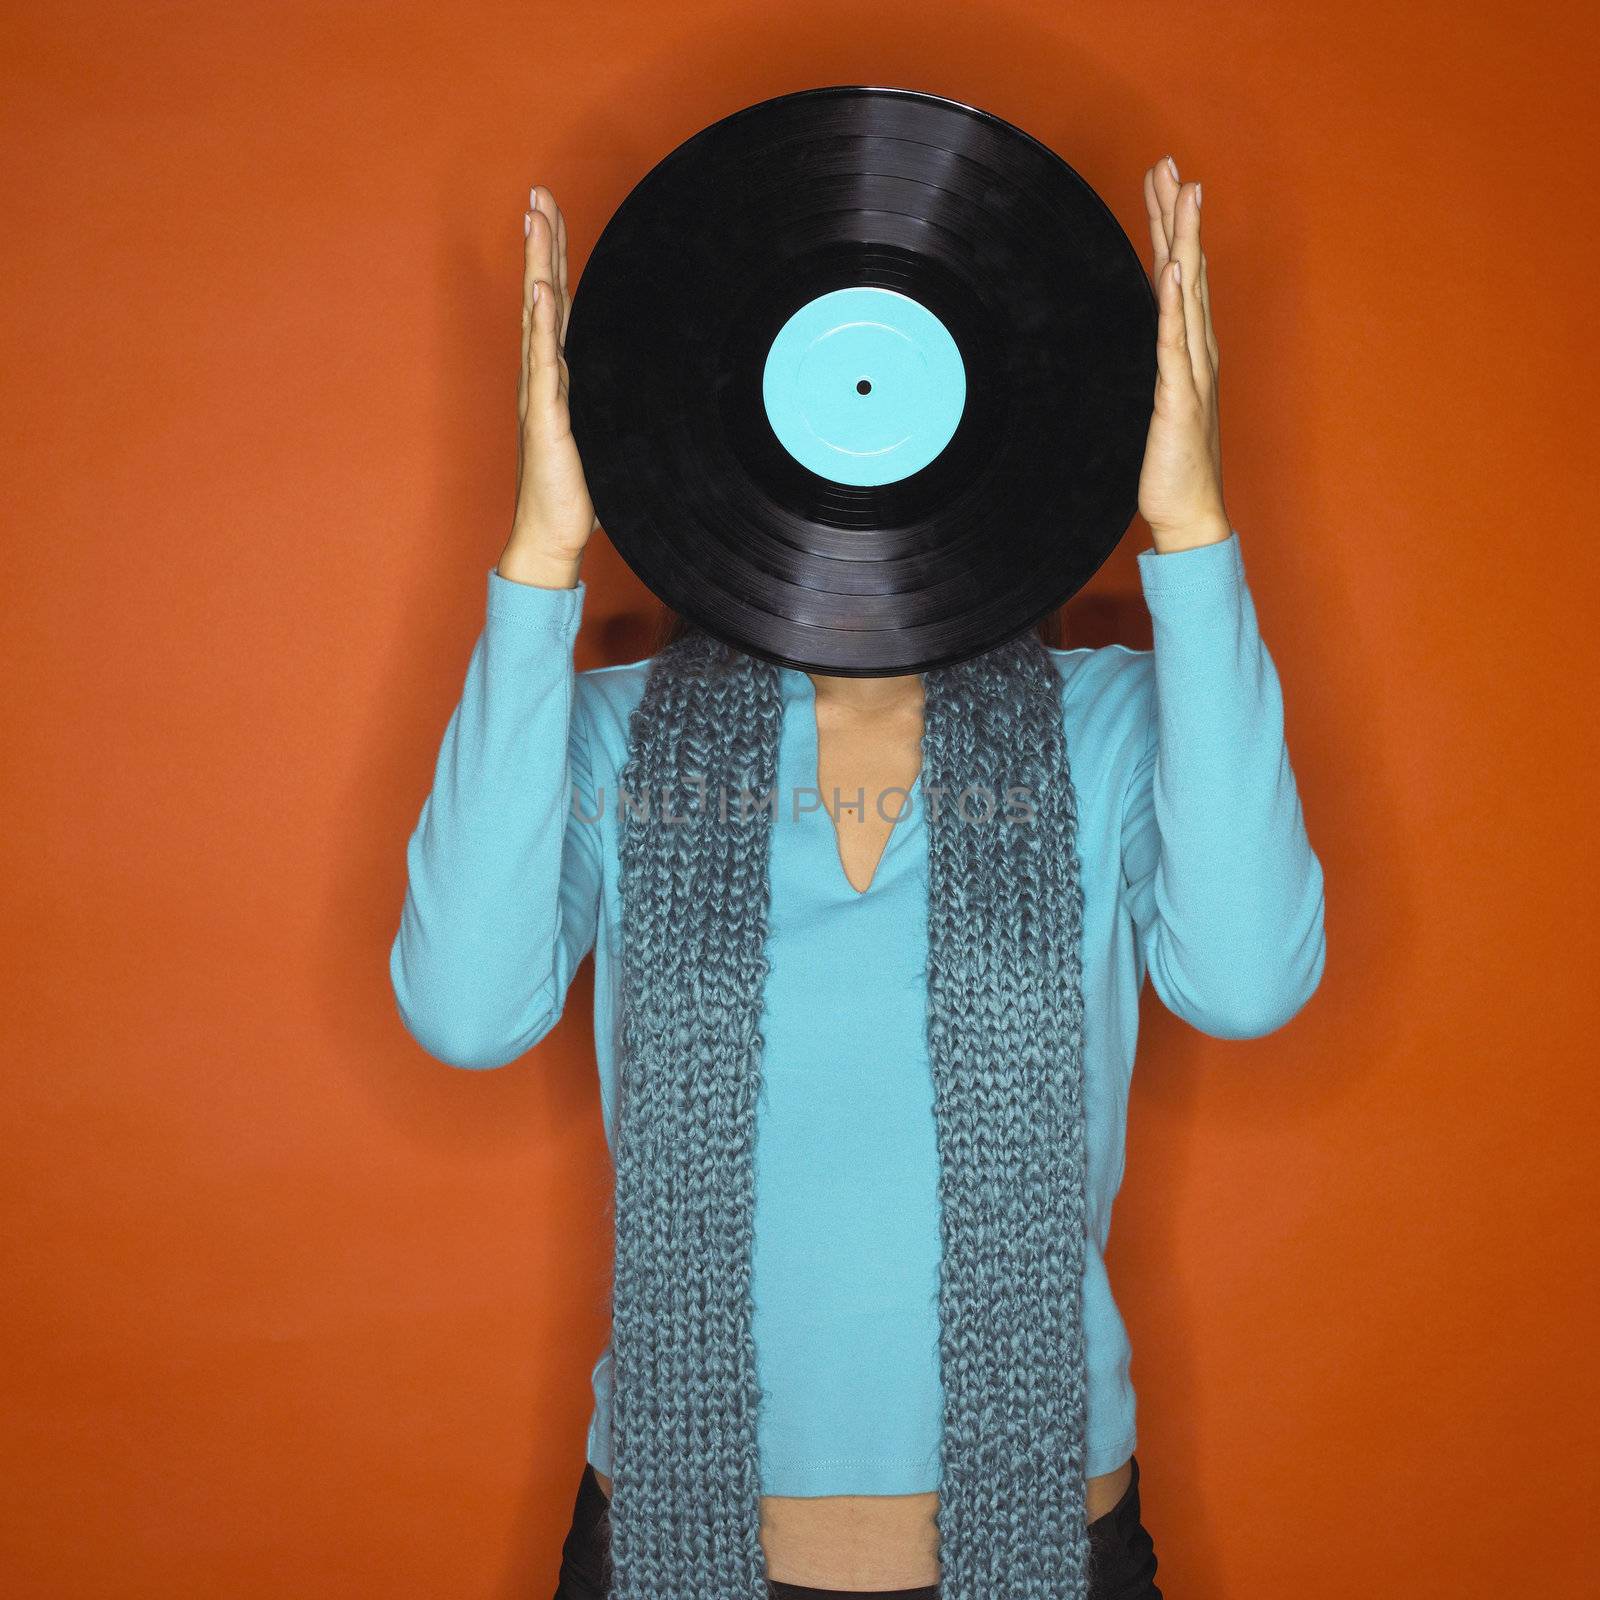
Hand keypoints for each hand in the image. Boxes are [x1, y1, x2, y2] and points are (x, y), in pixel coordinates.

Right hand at [499, 184, 598, 588]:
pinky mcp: (545, 419)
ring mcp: (539, 395)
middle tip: (537, 195)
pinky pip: (542, 366)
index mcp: (558, 377)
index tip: (550, 213)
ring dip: (538, 268)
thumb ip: (615, 400)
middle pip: (543, 297)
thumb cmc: (577, 488)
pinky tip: (539, 294)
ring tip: (534, 223)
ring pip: (539, 318)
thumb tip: (647, 375)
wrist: (552, 534)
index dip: (555, 257)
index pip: (558, 305)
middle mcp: (543, 377)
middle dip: (542, 244)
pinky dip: (540, 327)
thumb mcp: (607, 432)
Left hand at [1136, 154, 1230, 553]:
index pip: (1179, 278)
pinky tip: (1180, 270)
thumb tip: (1141, 342)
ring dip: (1185, 242)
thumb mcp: (1157, 406)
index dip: (1171, 229)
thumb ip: (1154, 370)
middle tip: (1171, 165)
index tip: (1165, 184)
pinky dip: (1180, 305)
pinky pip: (1178, 344)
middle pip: (1188, 270)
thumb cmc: (1173, 467)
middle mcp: (1198, 352)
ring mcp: (1193, 373)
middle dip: (1178, 216)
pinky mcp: (1180, 399)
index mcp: (1189, 352)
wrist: (1190, 514)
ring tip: (1183, 194)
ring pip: (1189, 294)